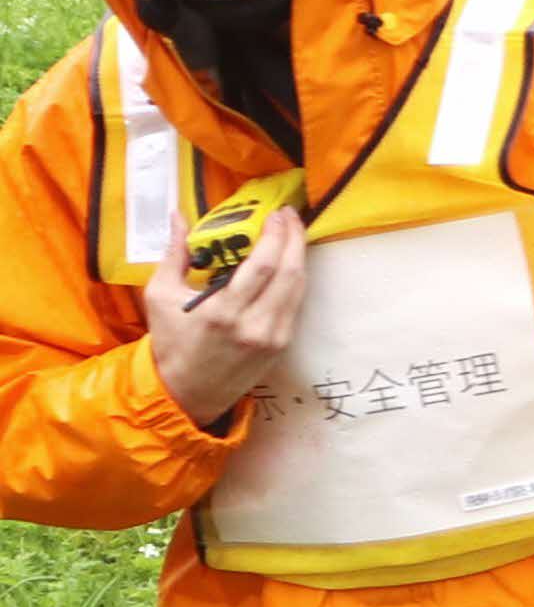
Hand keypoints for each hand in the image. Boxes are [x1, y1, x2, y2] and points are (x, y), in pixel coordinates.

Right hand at [143, 209, 308, 429]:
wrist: (186, 392)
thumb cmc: (171, 342)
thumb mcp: (160, 297)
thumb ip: (173, 254)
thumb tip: (177, 216)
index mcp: (222, 313)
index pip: (262, 267)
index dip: (275, 236)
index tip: (276, 214)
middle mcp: (254, 326)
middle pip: (289, 273)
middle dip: (294, 238)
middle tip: (290, 216)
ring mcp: (272, 337)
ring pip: (299, 288)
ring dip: (299, 256)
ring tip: (293, 232)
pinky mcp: (282, 344)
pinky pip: (296, 303)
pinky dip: (296, 279)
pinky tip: (290, 261)